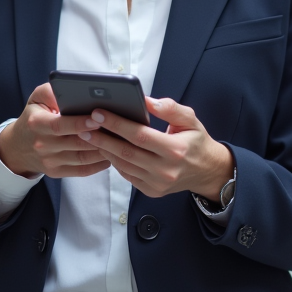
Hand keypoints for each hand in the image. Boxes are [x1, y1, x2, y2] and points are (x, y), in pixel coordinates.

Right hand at [0, 84, 110, 178]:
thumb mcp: (36, 98)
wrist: (18, 147)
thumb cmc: (34, 117)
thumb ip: (50, 91)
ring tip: (119, 140)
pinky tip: (111, 155)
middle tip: (118, 128)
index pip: (60, 125)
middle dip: (99, 136)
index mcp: (37, 124)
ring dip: (103, 150)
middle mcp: (42, 144)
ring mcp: (50, 161)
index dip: (80, 123)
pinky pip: (82, 170)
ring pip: (82, 158)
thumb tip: (68, 90)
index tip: (98, 118)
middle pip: (76, 142)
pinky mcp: (57, 172)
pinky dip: (99, 164)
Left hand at [79, 97, 233, 199]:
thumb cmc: (196, 141)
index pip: (139, 135)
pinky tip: (106, 149)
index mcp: (175, 150)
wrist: (206, 171)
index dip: (117, 124)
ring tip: (90, 135)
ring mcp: (157, 183)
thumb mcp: (190, 119)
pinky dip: (115, 161)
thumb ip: (169, 108)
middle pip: (126, 152)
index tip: (99, 113)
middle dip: (103, 138)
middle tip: (85, 125)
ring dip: (104, 150)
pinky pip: (127, 175)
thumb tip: (145, 100)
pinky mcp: (151, 191)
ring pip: (123, 165)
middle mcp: (165, 170)